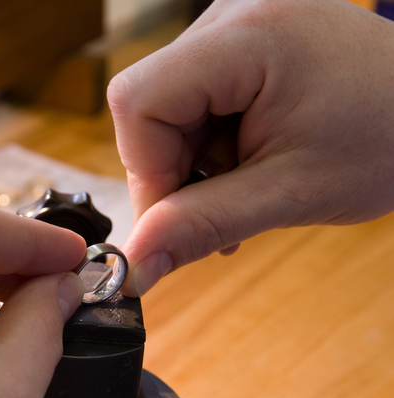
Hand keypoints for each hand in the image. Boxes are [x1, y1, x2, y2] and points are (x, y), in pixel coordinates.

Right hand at [108, 0, 393, 295]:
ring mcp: (234, 21)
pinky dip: (207, 141)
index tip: (178, 218)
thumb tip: (134, 267)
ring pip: (165, 106)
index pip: (139, 100)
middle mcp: (233, 12)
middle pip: (148, 104)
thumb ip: (202, 226)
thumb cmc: (388, 142)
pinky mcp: (238, 38)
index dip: (145, 169)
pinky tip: (245, 160)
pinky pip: (190, 96)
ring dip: (193, 160)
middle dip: (174, 170)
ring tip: (247, 184)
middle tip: (221, 209)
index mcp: (249, 36)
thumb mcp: (292, 193)